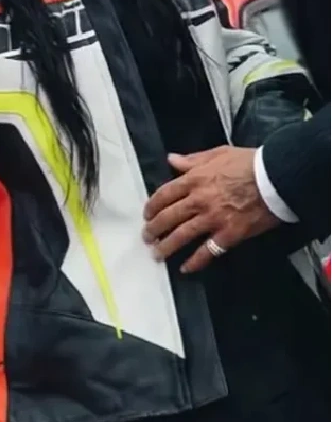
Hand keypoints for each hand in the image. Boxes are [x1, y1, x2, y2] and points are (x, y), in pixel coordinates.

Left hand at [143, 146, 279, 273]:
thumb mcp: (217, 153)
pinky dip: (195, 261)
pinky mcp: (229, 234)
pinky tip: (185, 268)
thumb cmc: (248, 163)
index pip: (164, 194)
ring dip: (166, 246)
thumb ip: (192, 159)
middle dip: (154, 229)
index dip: (152, 206)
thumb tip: (172, 160)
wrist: (276, 178)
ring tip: (156, 254)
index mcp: (194, 179)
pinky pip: (208, 251)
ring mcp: (213, 218)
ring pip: (182, 235)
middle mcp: (198, 200)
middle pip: (169, 217)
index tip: (147, 214)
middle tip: (146, 237)